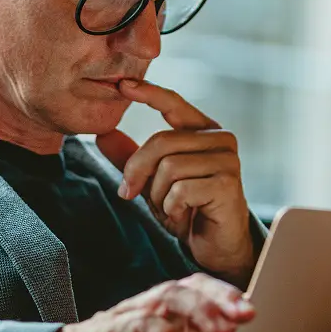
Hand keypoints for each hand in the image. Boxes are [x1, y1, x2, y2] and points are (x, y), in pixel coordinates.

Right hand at [50, 274, 254, 331]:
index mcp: (167, 326)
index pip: (203, 298)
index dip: (229, 301)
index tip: (258, 315)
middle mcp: (151, 316)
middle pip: (192, 289)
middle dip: (222, 298)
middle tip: (249, 313)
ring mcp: (129, 320)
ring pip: (168, 297)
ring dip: (199, 308)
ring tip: (224, 327)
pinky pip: (137, 324)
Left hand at [97, 79, 255, 284]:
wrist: (215, 246)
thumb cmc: (188, 209)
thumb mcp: (152, 181)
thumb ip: (131, 158)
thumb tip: (103, 134)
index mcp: (203, 131)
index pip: (173, 103)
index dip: (148, 92)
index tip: (122, 85)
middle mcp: (220, 139)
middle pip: (161, 141)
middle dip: (137, 171)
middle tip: (128, 194)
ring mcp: (227, 160)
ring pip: (169, 167)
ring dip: (158, 195)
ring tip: (170, 208)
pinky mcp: (228, 183)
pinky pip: (181, 189)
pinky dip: (172, 208)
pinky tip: (184, 216)